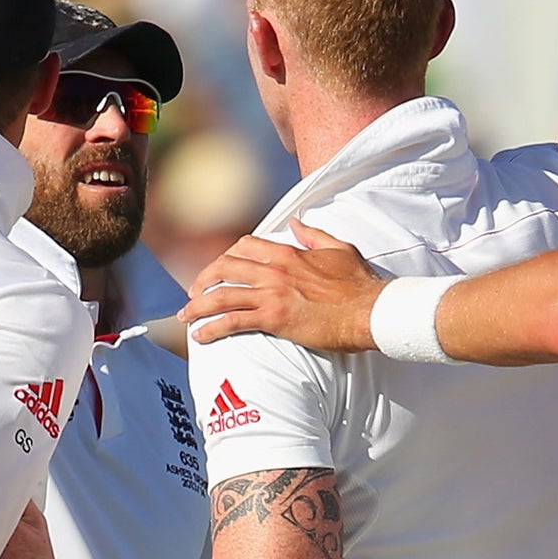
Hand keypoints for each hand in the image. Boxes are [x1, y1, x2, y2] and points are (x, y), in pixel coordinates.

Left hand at [181, 221, 383, 350]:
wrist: (371, 310)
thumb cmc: (360, 285)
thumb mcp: (338, 248)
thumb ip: (313, 235)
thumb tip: (294, 222)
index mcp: (288, 252)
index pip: (244, 248)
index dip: (227, 258)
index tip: (220, 271)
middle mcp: (274, 270)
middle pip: (224, 268)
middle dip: (204, 280)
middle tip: (196, 293)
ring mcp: (272, 293)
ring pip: (221, 295)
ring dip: (198, 305)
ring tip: (187, 316)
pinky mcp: (274, 318)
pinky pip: (232, 321)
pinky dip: (212, 328)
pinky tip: (201, 336)